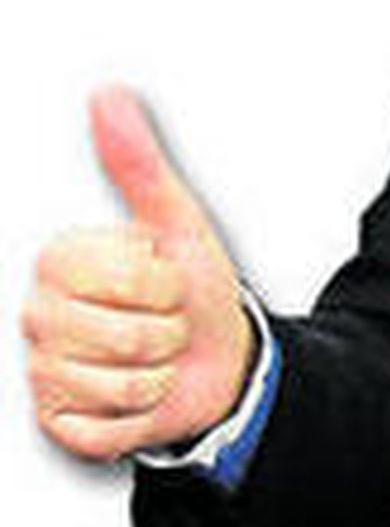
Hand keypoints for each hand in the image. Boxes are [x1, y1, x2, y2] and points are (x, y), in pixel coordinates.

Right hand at [24, 86, 254, 461]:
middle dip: (167, 333)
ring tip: (156, 360)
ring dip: (159, 377)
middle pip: (125, 337)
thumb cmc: (192, 291)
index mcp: (58, 262)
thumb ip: (140, 166)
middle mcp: (38, 315)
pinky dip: (140, 418)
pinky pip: (104, 430)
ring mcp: (43, 371)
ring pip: (119, 385)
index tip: (161, 282)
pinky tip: (139, 399)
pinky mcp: (58, 422)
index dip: (162, 285)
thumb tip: (106, 96)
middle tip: (164, 325)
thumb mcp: (177, 225)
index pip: (122, 280)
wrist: (215, 362)